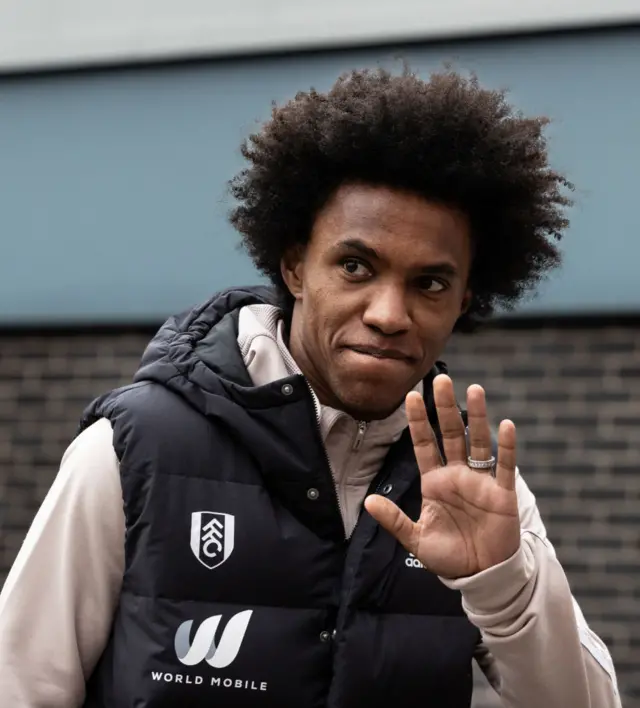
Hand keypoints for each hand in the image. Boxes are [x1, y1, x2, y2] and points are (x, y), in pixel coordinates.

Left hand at [365, 374, 519, 579]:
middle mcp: (457, 474)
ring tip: (474, 389)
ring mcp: (480, 481)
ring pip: (478, 441)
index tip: (409, 396)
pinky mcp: (502, 493)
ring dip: (476, 416)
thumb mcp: (416, 539)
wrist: (481, 576)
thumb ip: (394, 520)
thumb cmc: (448, 556)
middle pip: (450, 433)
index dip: (417, 421)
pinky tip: (506, 425)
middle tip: (440, 379)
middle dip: (444, 407)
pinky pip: (505, 466)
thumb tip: (368, 502)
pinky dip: (507, 447)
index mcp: (434, 482)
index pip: (424, 444)